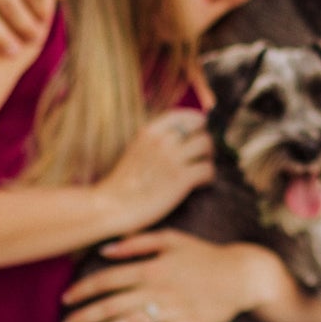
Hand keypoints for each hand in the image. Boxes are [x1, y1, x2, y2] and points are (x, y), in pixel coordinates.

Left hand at [62, 232, 295, 321]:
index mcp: (153, 267)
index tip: (66, 300)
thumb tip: (105, 250)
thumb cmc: (204, 254)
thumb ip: (138, 242)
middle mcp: (160, 289)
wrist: (244, 273)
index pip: (108, 279)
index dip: (83, 290)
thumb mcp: (173, 238)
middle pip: (114, 305)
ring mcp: (175, 309)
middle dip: (85, 317)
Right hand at [96, 111, 214, 234]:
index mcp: (149, 132)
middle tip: (203, 152)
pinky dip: (208, 176)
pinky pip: (208, 169)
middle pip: (199, 127)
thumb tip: (177, 136)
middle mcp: (161, 141)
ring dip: (209, 156)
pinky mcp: (181, 179)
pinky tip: (200, 183)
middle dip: (204, 138)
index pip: (182, 115)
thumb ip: (154, 141)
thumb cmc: (122, 183)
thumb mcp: (135, 150)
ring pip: (206, 144)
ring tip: (202, 167)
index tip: (199, 129)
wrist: (112, 207)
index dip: (195, 121)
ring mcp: (172, 159)